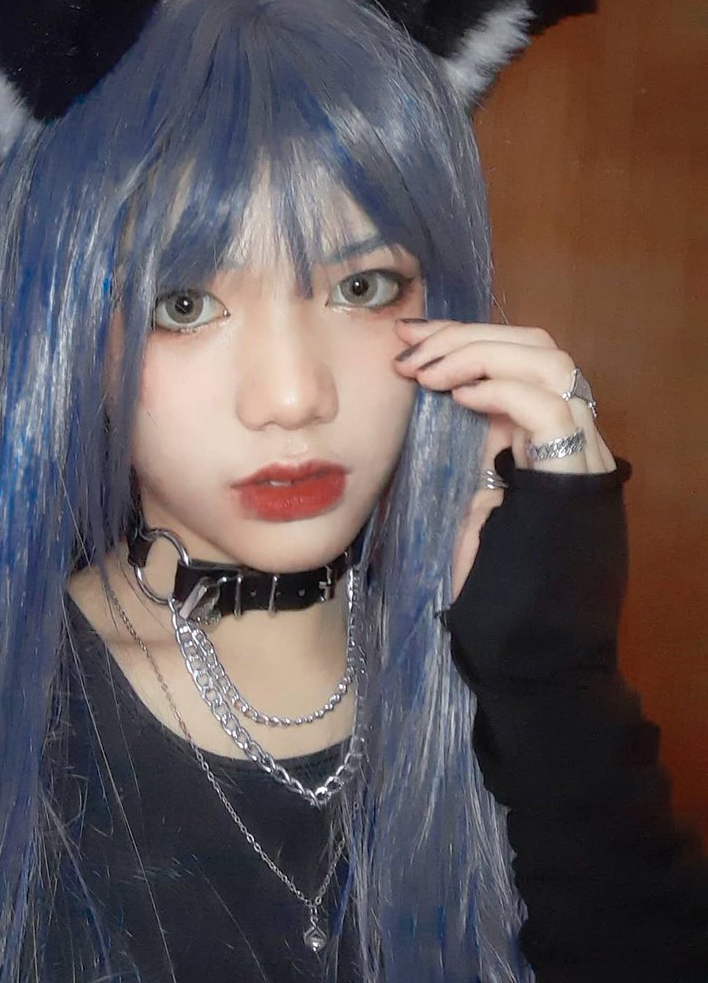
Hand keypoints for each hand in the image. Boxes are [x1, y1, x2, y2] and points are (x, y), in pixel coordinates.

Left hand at [393, 318, 615, 599]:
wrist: (531, 646)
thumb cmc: (495, 581)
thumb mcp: (470, 495)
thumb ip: (467, 447)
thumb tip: (423, 400)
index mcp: (538, 438)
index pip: (516, 355)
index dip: (461, 336)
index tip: (405, 335)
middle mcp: (566, 437)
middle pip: (537, 346)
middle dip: (467, 335)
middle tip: (408, 349)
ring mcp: (578, 454)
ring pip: (552, 363)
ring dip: (481, 354)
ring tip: (428, 373)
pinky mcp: (575, 478)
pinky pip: (552, 409)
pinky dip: (503, 390)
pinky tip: (460, 397)